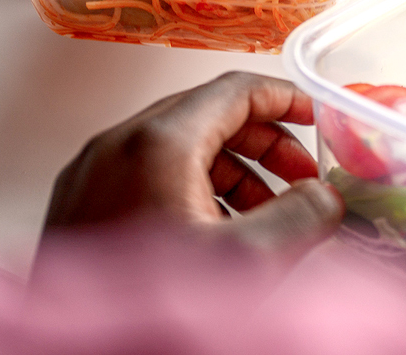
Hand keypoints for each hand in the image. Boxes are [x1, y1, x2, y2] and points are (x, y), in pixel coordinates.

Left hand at [45, 72, 342, 260]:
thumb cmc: (145, 313)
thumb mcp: (246, 263)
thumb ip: (301, 217)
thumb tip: (324, 198)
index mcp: (156, 143)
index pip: (234, 91)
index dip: (286, 99)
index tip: (317, 117)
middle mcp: (115, 146)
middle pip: (206, 115)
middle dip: (263, 144)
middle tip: (300, 178)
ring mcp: (91, 176)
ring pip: (177, 148)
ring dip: (232, 172)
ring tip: (264, 217)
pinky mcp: (80, 207)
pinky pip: (148, 176)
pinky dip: (193, 190)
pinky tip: (215, 237)